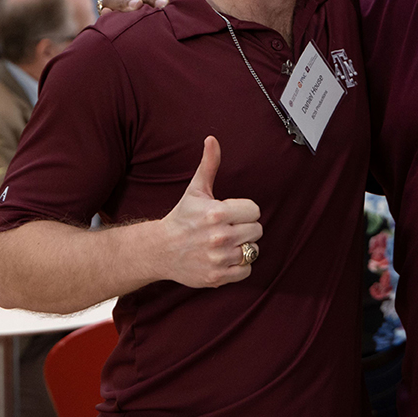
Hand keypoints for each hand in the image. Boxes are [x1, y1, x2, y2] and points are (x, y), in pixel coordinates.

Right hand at [151, 136, 261, 287]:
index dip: (245, 211)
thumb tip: (212, 139)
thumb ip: (209, 164)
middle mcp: (220, 236)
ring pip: (253, 251)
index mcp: (217, 213)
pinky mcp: (217, 277)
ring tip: (227, 243)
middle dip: (245, 228)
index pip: (255, 211)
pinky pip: (246, 271)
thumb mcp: (195, 189)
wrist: (160, 249)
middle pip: (257, 230)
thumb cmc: (182, 217)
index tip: (232, 213)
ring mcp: (218, 258)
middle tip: (229, 228)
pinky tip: (226, 257)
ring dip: (243, 247)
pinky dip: (240, 266)